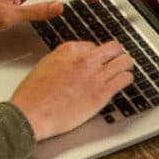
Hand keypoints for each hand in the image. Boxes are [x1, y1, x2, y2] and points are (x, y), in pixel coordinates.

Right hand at [10, 40, 132, 141]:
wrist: (32, 114)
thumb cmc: (33, 95)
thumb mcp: (45, 65)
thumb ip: (63, 60)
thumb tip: (74, 61)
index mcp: (69, 51)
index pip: (93, 45)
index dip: (96, 54)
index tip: (98, 59)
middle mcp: (84, 60)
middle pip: (113, 48)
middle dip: (116, 54)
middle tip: (117, 59)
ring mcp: (95, 76)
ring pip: (124, 61)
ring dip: (125, 65)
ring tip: (124, 70)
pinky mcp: (101, 93)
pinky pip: (124, 79)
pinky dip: (126, 79)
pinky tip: (124, 81)